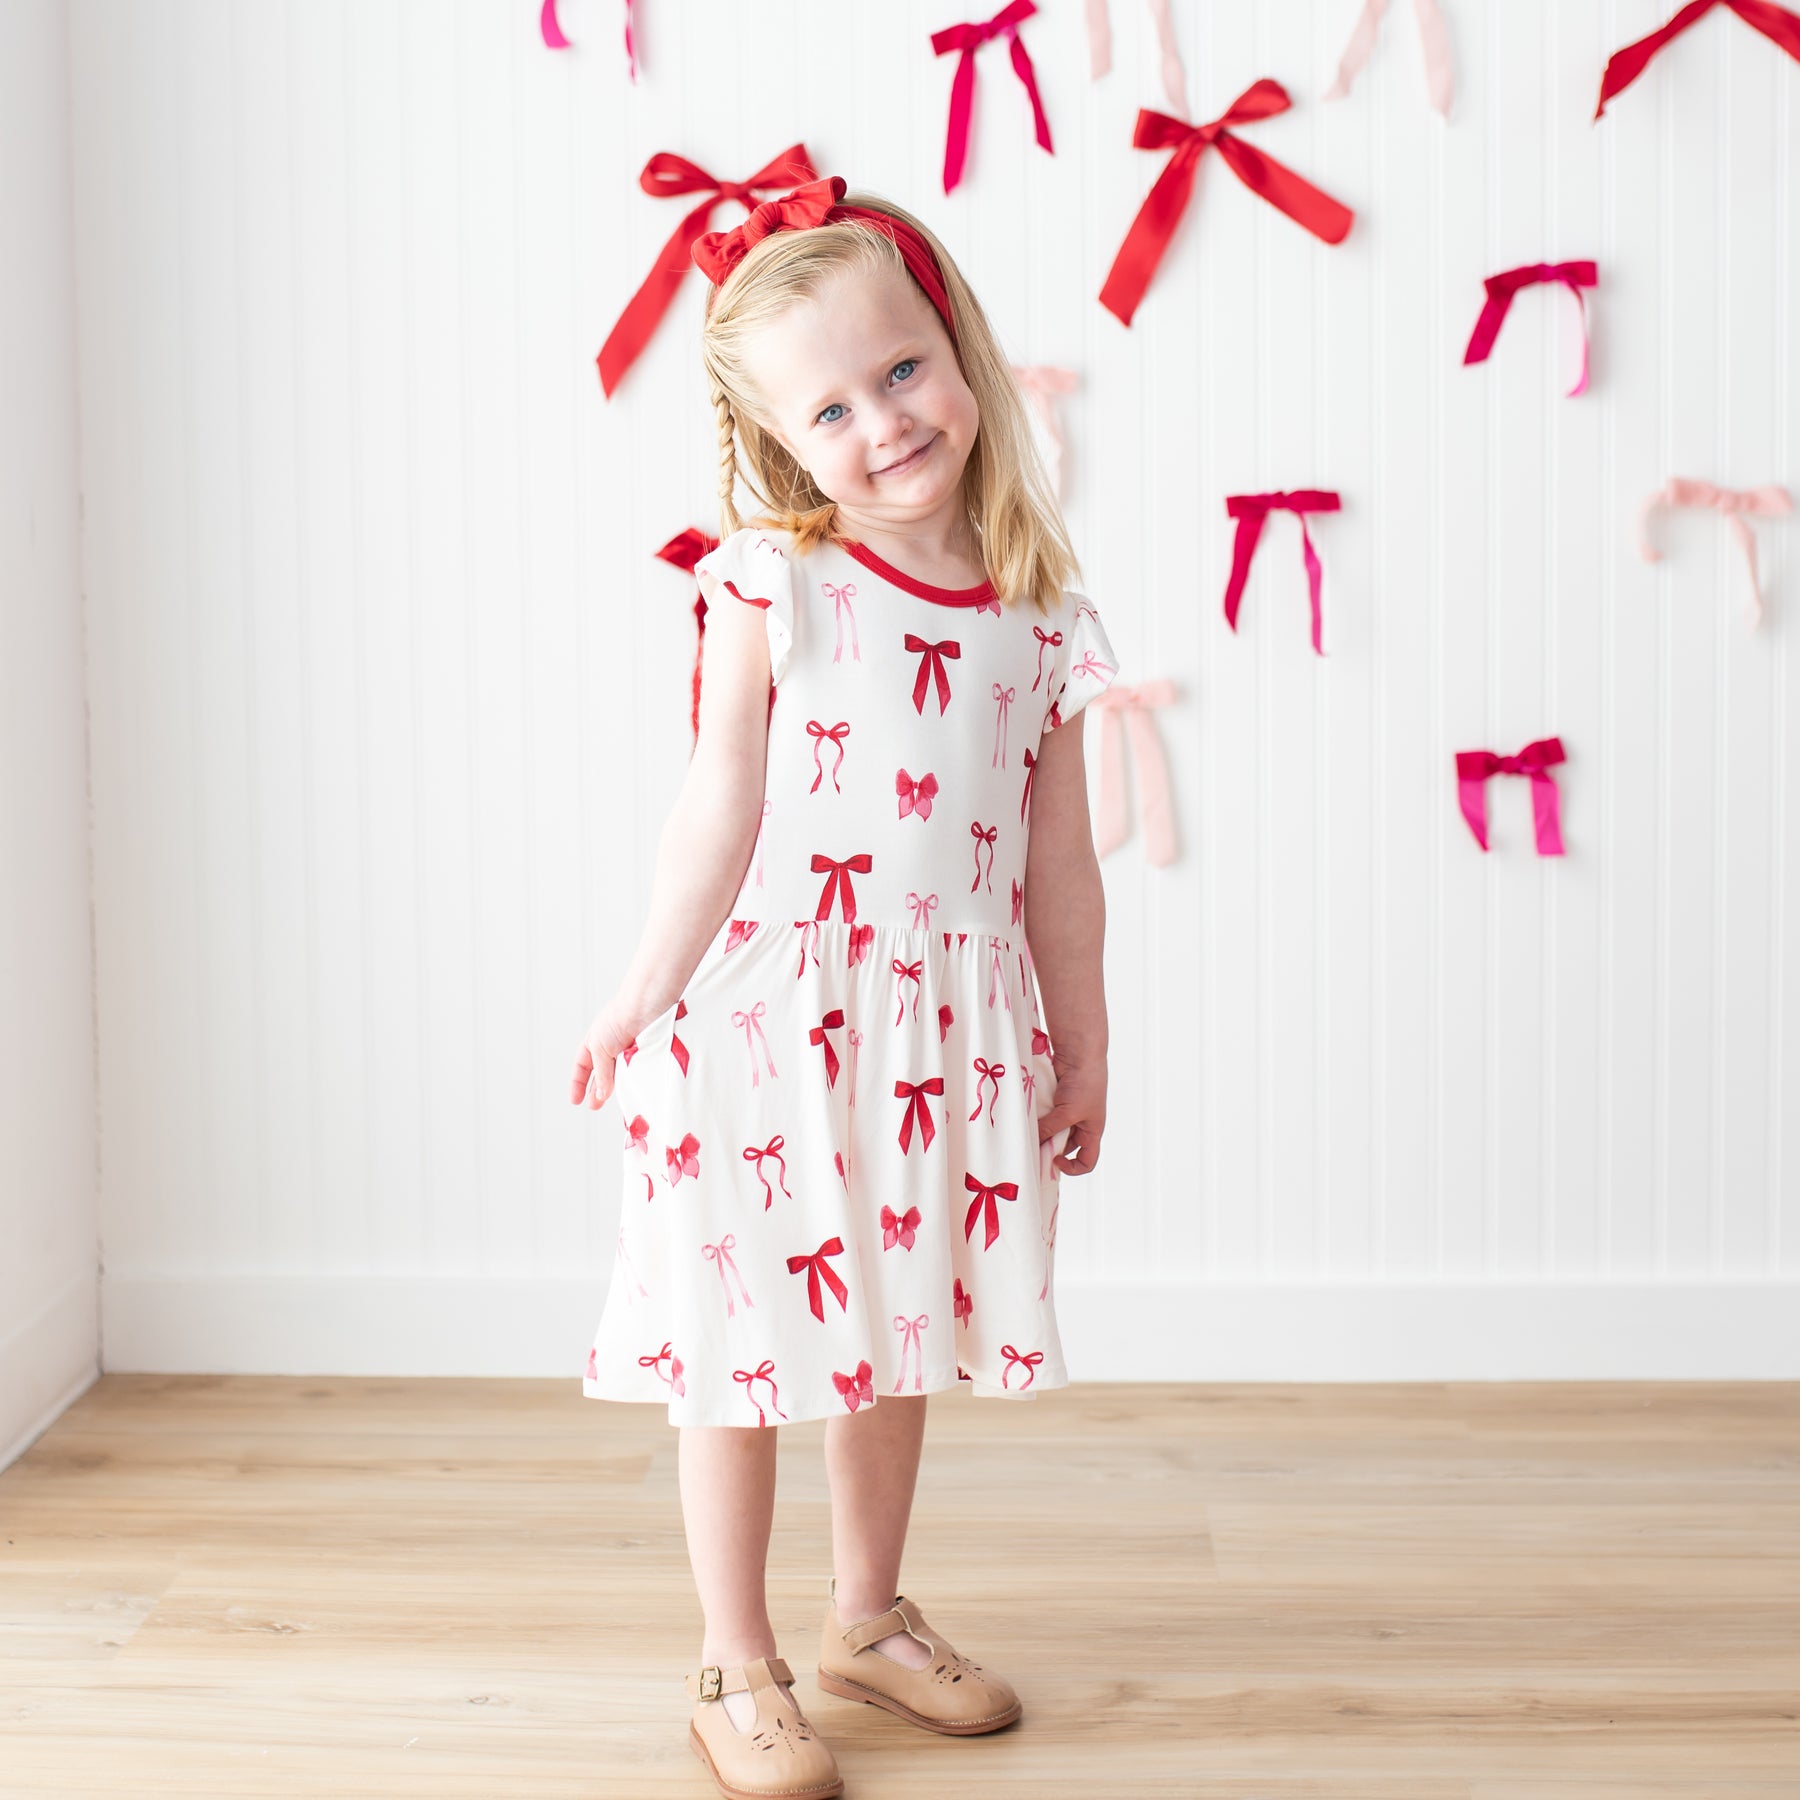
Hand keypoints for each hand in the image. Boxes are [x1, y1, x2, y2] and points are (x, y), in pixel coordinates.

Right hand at [569, 1000, 649, 1110]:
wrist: (648, 1003)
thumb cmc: (620, 1017)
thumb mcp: (600, 1047)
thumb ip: (600, 1072)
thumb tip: (601, 1095)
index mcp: (596, 1040)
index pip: (582, 1065)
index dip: (577, 1082)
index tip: (575, 1101)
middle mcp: (614, 1046)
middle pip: (602, 1073)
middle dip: (597, 1091)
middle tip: (594, 1106)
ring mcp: (632, 1050)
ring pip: (622, 1076)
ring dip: (617, 1089)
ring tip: (614, 1101)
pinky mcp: (649, 1054)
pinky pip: (640, 1072)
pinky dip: (636, 1082)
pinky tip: (635, 1092)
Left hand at [1037, 1052, 1105, 1176]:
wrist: (1080, 1054)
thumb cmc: (1085, 1084)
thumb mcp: (1068, 1112)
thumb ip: (1051, 1128)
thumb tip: (1034, 1141)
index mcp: (1092, 1131)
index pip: (1087, 1160)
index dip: (1073, 1167)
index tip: (1055, 1160)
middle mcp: (1081, 1123)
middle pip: (1064, 1146)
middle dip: (1050, 1149)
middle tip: (1032, 1149)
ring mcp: (1068, 1111)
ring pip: (1052, 1131)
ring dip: (1041, 1132)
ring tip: (1027, 1133)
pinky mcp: (1056, 1100)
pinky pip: (1045, 1115)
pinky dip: (1037, 1118)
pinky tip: (1026, 1119)